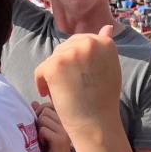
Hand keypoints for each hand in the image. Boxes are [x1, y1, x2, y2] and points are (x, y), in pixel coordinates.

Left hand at [32, 99, 78, 151]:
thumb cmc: (51, 150)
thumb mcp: (44, 131)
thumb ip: (40, 117)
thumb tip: (33, 103)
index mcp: (63, 119)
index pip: (48, 105)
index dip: (40, 112)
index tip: (39, 124)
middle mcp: (66, 122)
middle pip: (44, 111)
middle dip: (38, 121)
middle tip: (41, 134)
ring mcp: (64, 130)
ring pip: (43, 119)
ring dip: (39, 129)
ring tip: (43, 140)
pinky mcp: (60, 139)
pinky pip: (43, 130)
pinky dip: (40, 137)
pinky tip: (44, 145)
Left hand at [33, 26, 122, 142]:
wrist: (96, 124)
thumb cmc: (103, 100)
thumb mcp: (110, 68)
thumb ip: (104, 47)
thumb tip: (107, 27)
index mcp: (104, 43)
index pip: (81, 41)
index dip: (76, 60)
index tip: (79, 77)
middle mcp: (88, 43)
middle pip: (64, 48)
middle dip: (63, 67)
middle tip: (71, 87)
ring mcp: (70, 53)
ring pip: (52, 59)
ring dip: (54, 75)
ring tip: (64, 92)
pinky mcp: (54, 65)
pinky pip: (40, 70)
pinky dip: (41, 83)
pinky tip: (50, 95)